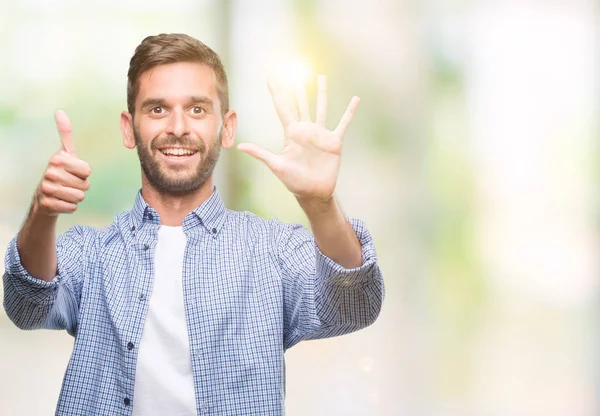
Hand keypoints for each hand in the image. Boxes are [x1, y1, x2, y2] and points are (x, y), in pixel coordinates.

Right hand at [35, 110, 91, 215]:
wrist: (44, 197)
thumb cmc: (61, 173)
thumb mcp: (65, 153)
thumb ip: (65, 133)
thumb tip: (60, 111)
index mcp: (58, 159)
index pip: (87, 170)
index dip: (84, 173)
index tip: (73, 171)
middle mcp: (50, 172)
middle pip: (85, 185)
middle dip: (81, 186)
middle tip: (69, 183)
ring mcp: (47, 188)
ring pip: (80, 196)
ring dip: (76, 196)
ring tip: (65, 192)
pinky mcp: (48, 204)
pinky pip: (73, 207)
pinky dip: (69, 207)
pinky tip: (61, 201)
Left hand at [236, 75, 359, 201]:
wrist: (313, 192)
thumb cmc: (294, 181)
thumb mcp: (276, 165)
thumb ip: (260, 153)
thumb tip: (239, 146)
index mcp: (292, 133)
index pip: (283, 108)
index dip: (277, 92)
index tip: (271, 77)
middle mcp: (306, 130)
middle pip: (301, 104)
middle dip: (297, 89)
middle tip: (295, 72)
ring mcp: (320, 134)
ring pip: (321, 108)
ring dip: (321, 93)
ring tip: (321, 77)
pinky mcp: (334, 141)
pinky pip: (343, 123)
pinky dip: (350, 112)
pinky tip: (356, 100)